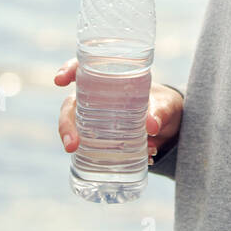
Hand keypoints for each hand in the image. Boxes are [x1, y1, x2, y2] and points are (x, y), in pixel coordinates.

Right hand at [54, 58, 183, 159]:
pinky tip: (91, 160)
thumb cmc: (165, 105)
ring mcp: (97, 118)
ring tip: (73, 149)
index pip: (85, 70)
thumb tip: (152, 126)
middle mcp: (99, 98)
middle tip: (70, 138)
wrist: (171, 127)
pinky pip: (87, 142)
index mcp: (112, 79)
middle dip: (65, 120)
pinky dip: (87, 152)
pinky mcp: (101, 136)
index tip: (59, 79)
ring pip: (75, 123)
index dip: (68, 70)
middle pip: (72, 104)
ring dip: (70, 135)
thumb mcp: (166, 105)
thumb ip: (161, 112)